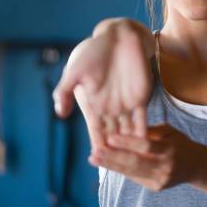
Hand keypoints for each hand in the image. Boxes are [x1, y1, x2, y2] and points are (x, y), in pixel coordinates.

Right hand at [52, 20, 153, 150]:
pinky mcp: (142, 96)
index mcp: (94, 104)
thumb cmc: (94, 51)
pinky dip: (144, 132)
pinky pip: (143, 118)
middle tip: (116, 169)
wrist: (118, 37)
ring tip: (132, 163)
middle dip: (115, 152)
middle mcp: (110, 108)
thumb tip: (59, 114)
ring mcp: (127, 103)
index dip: (97, 143)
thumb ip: (65, 91)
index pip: (95, 130)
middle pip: (113, 136)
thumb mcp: (75, 70)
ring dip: (130, 146)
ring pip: (128, 131)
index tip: (97, 159)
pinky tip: (147, 146)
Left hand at [87, 123, 206, 191]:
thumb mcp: (169, 131)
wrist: (196, 166)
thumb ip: (149, 131)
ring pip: (132, 172)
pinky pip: (135, 177)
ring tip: (94, 159)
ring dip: (111, 165)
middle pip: (136, 162)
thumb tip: (125, 129)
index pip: (147, 146)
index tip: (111, 137)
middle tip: (95, 151)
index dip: (128, 142)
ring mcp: (160, 179)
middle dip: (113, 157)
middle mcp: (165, 166)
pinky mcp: (155, 187)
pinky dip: (120, 170)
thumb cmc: (180, 143)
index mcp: (170, 149)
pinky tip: (106, 163)